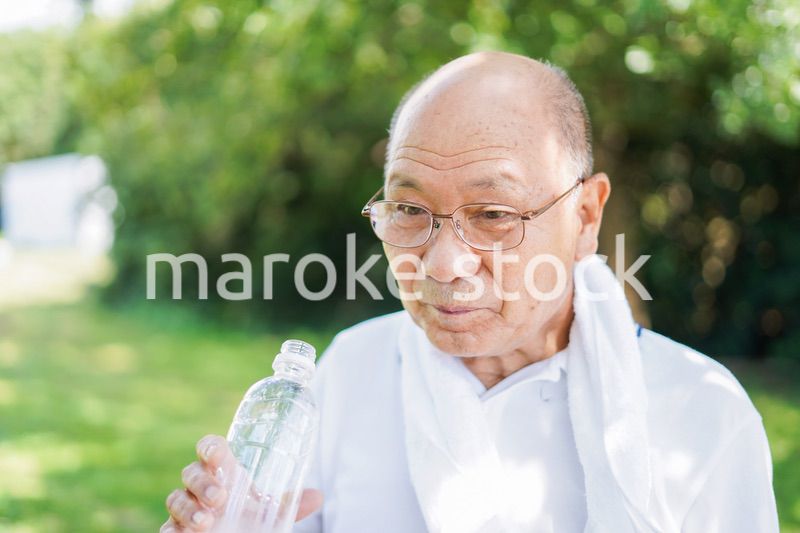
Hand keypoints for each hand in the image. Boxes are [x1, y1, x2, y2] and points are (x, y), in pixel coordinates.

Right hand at [161, 434, 323, 531]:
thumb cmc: (249, 517)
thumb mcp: (269, 511)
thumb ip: (290, 504)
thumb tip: (318, 496)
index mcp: (223, 471)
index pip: (210, 448)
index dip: (210, 447)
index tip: (217, 453)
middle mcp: (200, 486)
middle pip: (191, 472)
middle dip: (202, 482)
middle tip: (219, 497)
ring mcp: (186, 507)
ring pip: (175, 498)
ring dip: (188, 508)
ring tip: (206, 522)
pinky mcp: (176, 529)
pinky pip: (166, 526)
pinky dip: (172, 529)